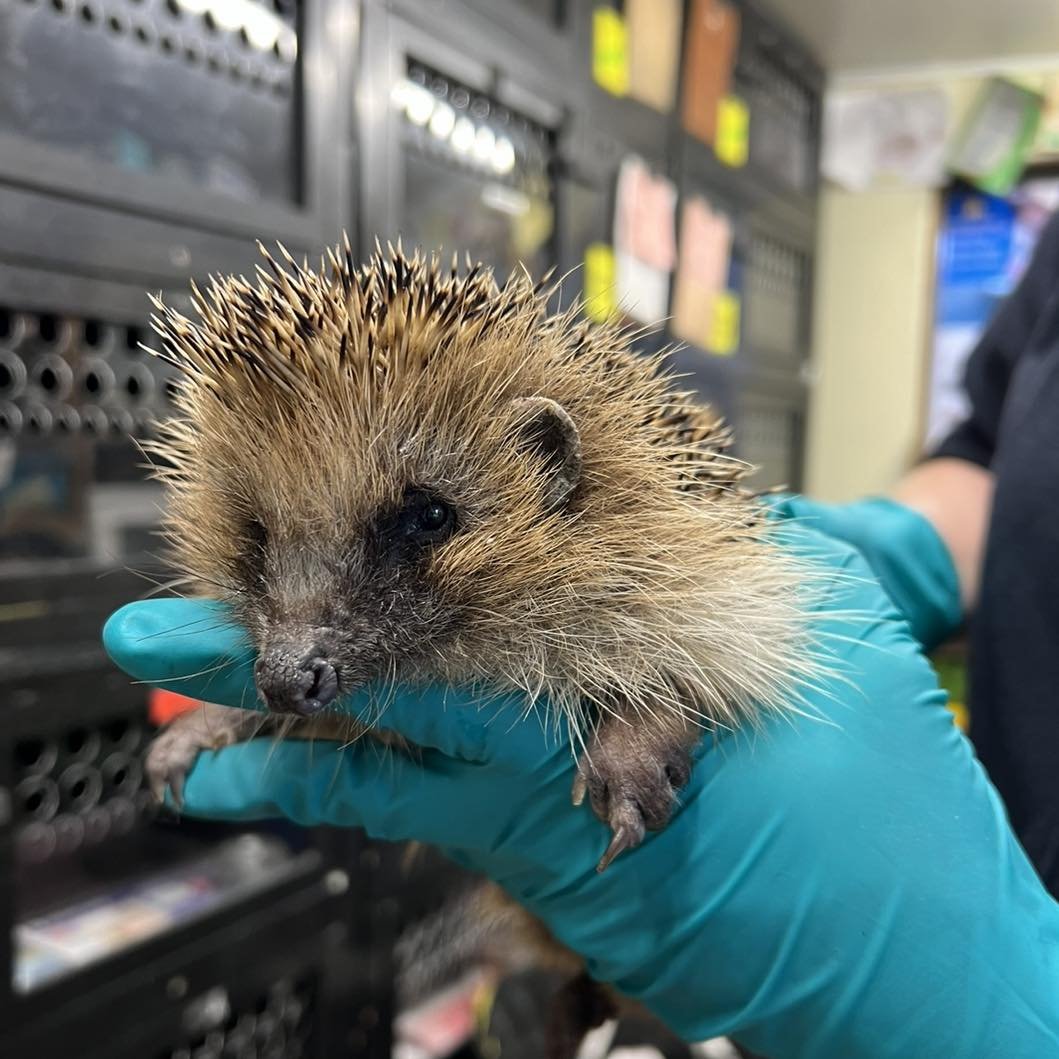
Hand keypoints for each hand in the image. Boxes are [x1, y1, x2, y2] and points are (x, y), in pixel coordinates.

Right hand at [104, 516, 1058, 1057]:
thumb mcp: (800, 668)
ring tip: (171, 706)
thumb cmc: (878, 810)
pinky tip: (227, 779)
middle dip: (296, 616)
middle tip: (177, 617)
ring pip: (384, 715)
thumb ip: (693, 608)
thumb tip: (585, 565)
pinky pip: (398, 796)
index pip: (485, 554)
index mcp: (637, 599)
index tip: (294, 513)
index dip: (382, 535)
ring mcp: (532, 749)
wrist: (894, 960)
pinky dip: (314, 786)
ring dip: (277, 712)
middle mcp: (570, 665)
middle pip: (409, 629)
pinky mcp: (514, 825)